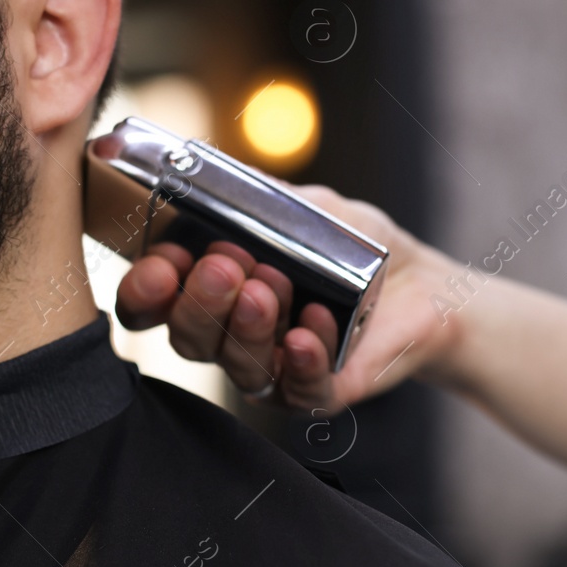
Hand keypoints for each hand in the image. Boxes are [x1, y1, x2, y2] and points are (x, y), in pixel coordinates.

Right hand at [114, 184, 466, 414]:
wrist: (421, 282)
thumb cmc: (354, 244)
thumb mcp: (304, 205)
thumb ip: (255, 197)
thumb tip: (203, 172)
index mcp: (210, 286)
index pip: (152, 302)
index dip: (145, 290)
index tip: (162, 265)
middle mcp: (229, 333)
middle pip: (185, 338)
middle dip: (198, 303)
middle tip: (225, 267)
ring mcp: (270, 369)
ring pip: (235, 367)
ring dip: (247, 328)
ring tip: (270, 289)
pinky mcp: (315, 393)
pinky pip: (296, 390)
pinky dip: (301, 360)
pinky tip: (311, 330)